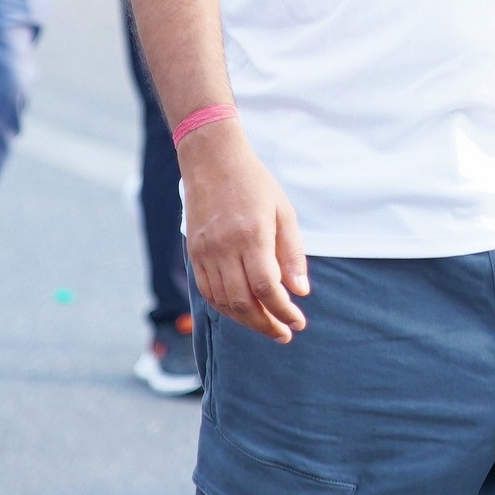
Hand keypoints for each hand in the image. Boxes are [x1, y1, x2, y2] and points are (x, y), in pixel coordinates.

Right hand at [180, 121, 307, 341]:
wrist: (212, 161)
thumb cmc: (254, 184)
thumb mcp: (283, 212)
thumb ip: (292, 254)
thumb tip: (300, 292)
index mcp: (251, 236)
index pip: (266, 288)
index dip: (282, 311)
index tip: (298, 322)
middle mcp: (224, 248)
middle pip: (243, 302)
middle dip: (265, 324)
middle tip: (285, 333)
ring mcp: (205, 252)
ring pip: (223, 302)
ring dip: (246, 320)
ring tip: (267, 325)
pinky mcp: (194, 253)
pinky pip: (207, 291)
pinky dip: (225, 307)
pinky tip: (243, 310)